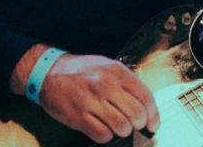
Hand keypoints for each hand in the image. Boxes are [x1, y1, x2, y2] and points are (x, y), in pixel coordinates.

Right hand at [12, 48, 159, 143]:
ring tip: (117, 126)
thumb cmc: (81, 71)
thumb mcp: (107, 66)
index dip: (153, 115)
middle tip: (134, 126)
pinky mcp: (79, 116)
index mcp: (117, 71)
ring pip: (122, 127)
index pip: (146, 97)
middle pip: (137, 114)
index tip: (153, 124)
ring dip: (122, 131)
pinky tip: (102, 128)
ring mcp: (92, 101)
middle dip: (139, 125)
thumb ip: (126, 81)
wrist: (49, 71)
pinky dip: (106, 136)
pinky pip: (103, 135)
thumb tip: (145, 103)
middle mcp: (106, 85)